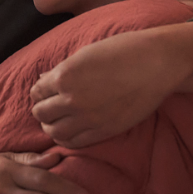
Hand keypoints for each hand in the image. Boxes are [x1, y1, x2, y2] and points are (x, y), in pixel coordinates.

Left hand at [30, 23, 192, 148]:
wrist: (156, 63)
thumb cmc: (122, 50)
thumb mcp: (85, 54)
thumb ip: (62, 70)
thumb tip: (43, 79)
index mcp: (64, 75)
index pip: (36, 92)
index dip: (39, 91)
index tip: (46, 90)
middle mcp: (72, 98)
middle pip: (40, 113)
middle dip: (42, 109)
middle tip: (50, 106)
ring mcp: (88, 117)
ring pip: (54, 131)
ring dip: (52, 125)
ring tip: (58, 120)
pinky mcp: (104, 130)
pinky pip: (74, 143)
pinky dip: (67, 138)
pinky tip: (71, 130)